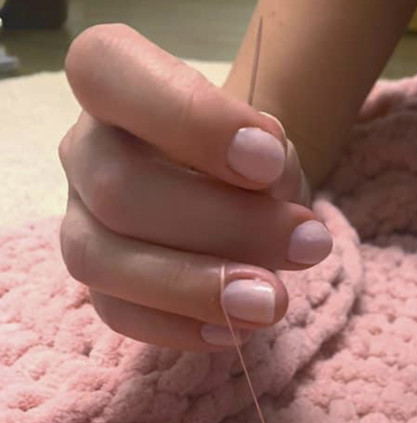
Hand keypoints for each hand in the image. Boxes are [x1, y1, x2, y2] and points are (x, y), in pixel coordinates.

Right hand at [59, 25, 328, 350]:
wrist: (240, 192)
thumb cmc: (249, 156)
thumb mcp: (270, 143)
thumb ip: (270, 163)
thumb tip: (272, 207)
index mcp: (113, 84)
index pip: (108, 70)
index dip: (189, 117)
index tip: (268, 160)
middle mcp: (84, 150)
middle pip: (119, 187)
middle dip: (224, 225)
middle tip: (309, 246)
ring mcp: (79, 221)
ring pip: (101, 258)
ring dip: (195, 288)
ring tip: (273, 303)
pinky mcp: (97, 285)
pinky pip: (117, 315)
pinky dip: (180, 328)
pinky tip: (237, 331)